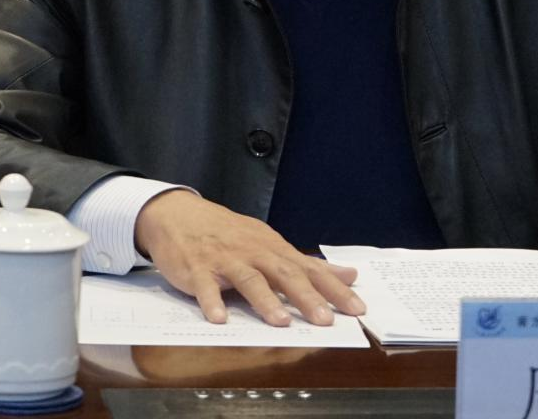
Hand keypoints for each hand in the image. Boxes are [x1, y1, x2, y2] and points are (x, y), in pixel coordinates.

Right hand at [134, 190, 365, 326]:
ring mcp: (226, 260)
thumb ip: (308, 264)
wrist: (180, 215)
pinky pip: (205, 287)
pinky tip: (219, 319)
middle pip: (284, 274)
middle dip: (306, 297)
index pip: (311, 270)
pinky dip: (212, 302)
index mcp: (274, 250)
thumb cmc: (229, 234)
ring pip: (249, 280)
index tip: (357, 309)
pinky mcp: (198, 269)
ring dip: (265, 301)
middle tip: (325, 320)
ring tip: (281, 322)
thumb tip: (349, 275)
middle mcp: (255, 253)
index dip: (334, 290)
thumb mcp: (271, 245)